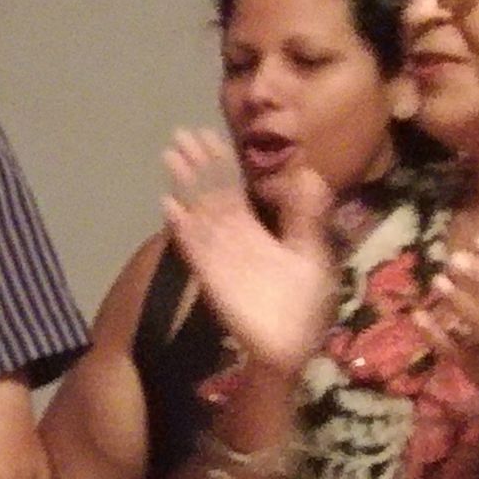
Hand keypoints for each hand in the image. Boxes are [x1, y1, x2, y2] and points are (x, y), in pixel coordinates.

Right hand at [162, 128, 334, 374]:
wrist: (289, 344)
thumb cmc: (302, 303)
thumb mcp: (310, 252)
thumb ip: (306, 214)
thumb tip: (307, 172)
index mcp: (254, 228)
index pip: (232, 187)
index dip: (219, 162)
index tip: (206, 134)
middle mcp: (231, 235)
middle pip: (209, 193)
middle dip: (195, 164)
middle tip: (178, 135)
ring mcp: (218, 253)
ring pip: (198, 210)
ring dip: (184, 184)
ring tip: (170, 156)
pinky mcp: (210, 273)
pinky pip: (193, 245)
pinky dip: (181, 226)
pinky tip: (168, 206)